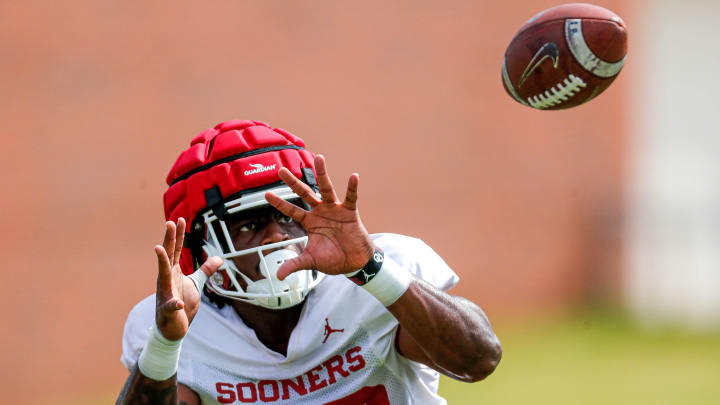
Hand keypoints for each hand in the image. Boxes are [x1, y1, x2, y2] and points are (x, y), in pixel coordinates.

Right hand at [154, 218, 222, 340]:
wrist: (173, 329)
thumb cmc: (182, 303)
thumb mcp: (196, 283)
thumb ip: (205, 270)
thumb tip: (218, 258)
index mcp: (173, 272)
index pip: (175, 250)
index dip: (178, 235)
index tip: (179, 219)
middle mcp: (166, 280)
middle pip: (168, 256)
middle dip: (169, 239)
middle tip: (169, 222)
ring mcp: (165, 294)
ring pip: (162, 276)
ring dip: (161, 262)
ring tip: (159, 248)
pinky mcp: (168, 310)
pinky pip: (171, 306)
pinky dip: (174, 305)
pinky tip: (178, 304)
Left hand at [265, 155, 374, 279]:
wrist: (354, 262)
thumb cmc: (333, 259)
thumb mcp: (311, 261)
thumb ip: (295, 264)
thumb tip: (278, 276)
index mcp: (309, 222)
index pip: (291, 210)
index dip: (279, 203)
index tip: (266, 193)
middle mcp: (320, 212)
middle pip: (304, 193)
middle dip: (292, 182)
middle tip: (280, 169)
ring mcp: (335, 210)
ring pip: (327, 188)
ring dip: (323, 174)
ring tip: (319, 158)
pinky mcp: (350, 212)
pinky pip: (351, 197)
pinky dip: (353, 187)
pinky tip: (354, 176)